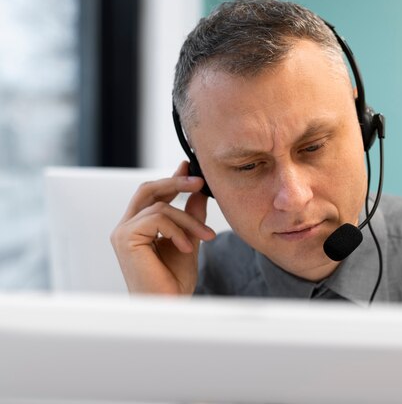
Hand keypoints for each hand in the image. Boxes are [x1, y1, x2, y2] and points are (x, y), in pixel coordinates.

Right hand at [110, 161, 215, 294]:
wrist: (168, 306)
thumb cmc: (173, 282)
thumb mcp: (189, 240)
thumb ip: (191, 217)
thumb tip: (198, 193)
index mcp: (138, 228)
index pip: (152, 194)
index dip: (170, 179)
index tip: (188, 167)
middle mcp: (126, 227)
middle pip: (148, 189)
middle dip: (176, 182)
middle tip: (200, 182)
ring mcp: (123, 232)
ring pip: (159, 205)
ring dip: (188, 219)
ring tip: (206, 236)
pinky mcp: (125, 238)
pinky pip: (157, 218)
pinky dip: (178, 230)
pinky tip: (187, 246)